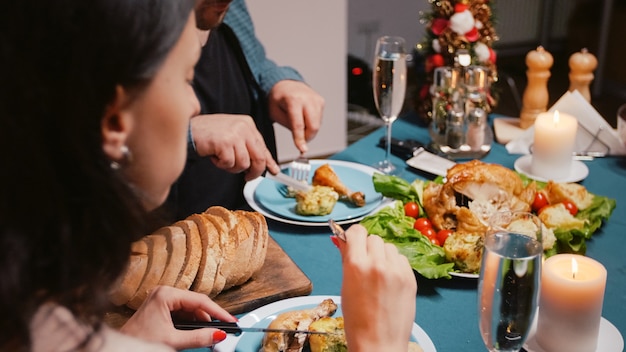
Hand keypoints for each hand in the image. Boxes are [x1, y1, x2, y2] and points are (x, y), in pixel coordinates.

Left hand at [120, 286, 235, 349]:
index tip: (231, 321)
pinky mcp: (162, 307)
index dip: (218, 312)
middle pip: (196, 303)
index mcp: (165, 294)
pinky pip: (183, 312)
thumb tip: (219, 334)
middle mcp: (164, 292)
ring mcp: (162, 299)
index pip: (200, 300)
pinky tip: (196, 333)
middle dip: (209, 318)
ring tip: (209, 334)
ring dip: (200, 322)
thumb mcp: (172, 341)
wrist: (121, 350)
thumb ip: (198, 337)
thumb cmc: (138, 342)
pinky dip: (191, 323)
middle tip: (222, 330)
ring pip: (191, 309)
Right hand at [190, 114, 279, 179]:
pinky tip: (214, 156)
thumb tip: (264, 165)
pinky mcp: (225, 143)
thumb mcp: (233, 136)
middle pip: (259, 157)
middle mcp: (244, 127)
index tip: (273, 170)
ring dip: (232, 167)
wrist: (188, 129)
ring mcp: (234, 134)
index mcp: (247, 124)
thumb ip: (247, 148)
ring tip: (222, 159)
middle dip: (254, 172)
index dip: (269, 161)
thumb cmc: (208, 133)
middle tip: (247, 177)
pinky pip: (230, 164)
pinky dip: (221, 165)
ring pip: (244, 163)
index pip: (263, 146)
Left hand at [268, 80, 323, 152]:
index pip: (299, 124)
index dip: (300, 139)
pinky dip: (312, 123)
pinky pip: (319, 120)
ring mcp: (316, 99)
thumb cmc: (278, 98)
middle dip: (307, 137)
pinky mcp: (321, 101)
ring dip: (309, 131)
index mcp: (293, 100)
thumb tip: (300, 140)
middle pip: (313, 126)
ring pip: (318, 125)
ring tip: (299, 125)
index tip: (302, 150)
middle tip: (299, 140)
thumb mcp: (275, 112)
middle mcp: (307, 98)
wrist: (285, 84)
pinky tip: (304, 118)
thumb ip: (288, 125)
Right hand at [333, 225, 416, 351]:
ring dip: (383, 255)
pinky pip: (402, 260)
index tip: (353, 242)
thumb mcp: (345, 286)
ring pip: (389, 247)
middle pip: (374, 238)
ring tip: (379, 274)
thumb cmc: (357, 321)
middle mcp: (377, 264)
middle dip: (368, 247)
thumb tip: (341, 240)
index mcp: (355, 265)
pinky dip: (395, 265)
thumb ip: (347, 260)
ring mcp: (396, 271)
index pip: (357, 232)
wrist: (379, 344)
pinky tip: (390, 281)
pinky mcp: (410, 278)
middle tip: (365, 262)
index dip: (354, 237)